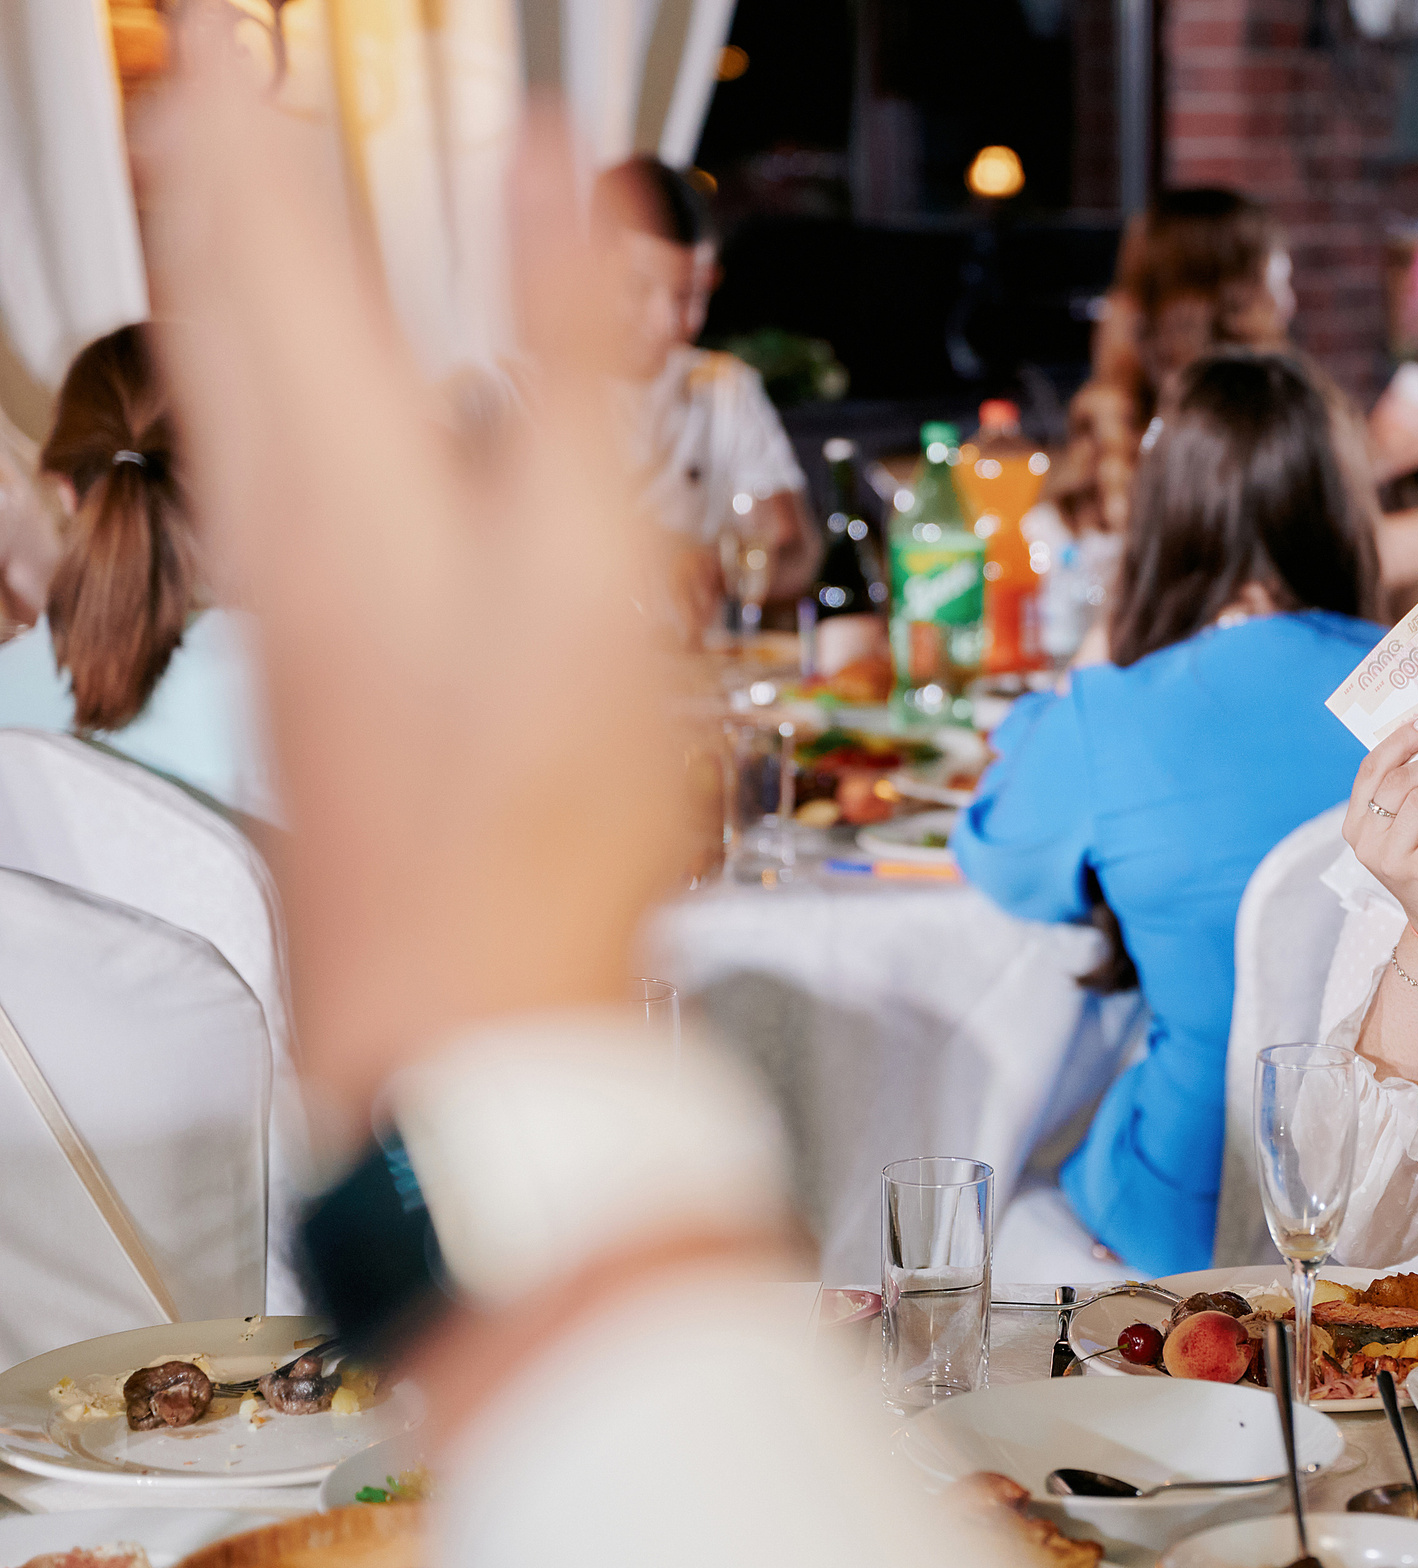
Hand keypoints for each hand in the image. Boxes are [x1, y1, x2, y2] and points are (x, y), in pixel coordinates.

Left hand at [146, 41, 690, 1142]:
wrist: (466, 1002)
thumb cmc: (535, 806)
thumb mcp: (592, 554)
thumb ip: (570, 350)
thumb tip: (554, 167)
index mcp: (346, 460)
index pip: (268, 224)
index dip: (256, 100)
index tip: (248, 15)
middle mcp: (286, 509)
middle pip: (214, 290)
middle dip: (209, 156)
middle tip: (211, 66)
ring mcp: (288, 588)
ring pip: (222, 378)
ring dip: (216, 258)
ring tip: (217, 183)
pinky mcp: (311, 652)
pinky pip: (256, 457)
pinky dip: (257, 372)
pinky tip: (289, 400)